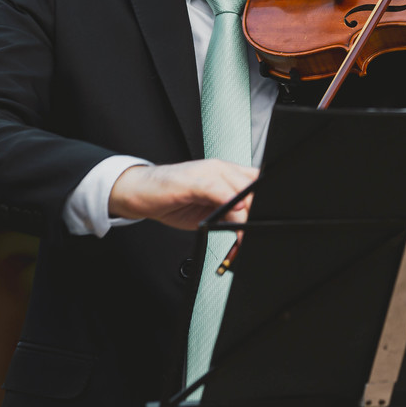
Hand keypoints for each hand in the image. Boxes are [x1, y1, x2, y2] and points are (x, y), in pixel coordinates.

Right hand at [108, 159, 256, 229]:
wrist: (140, 191)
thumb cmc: (172, 198)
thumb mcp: (207, 209)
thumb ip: (229, 213)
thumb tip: (248, 227)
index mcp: (227, 174)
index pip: (257, 185)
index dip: (264, 204)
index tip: (265, 224)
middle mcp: (221, 169)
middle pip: (253, 189)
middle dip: (256, 214)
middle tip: (252, 236)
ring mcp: (208, 172)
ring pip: (239, 189)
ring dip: (244, 216)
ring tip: (241, 237)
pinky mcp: (193, 179)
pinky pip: (217, 188)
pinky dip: (227, 202)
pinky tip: (230, 214)